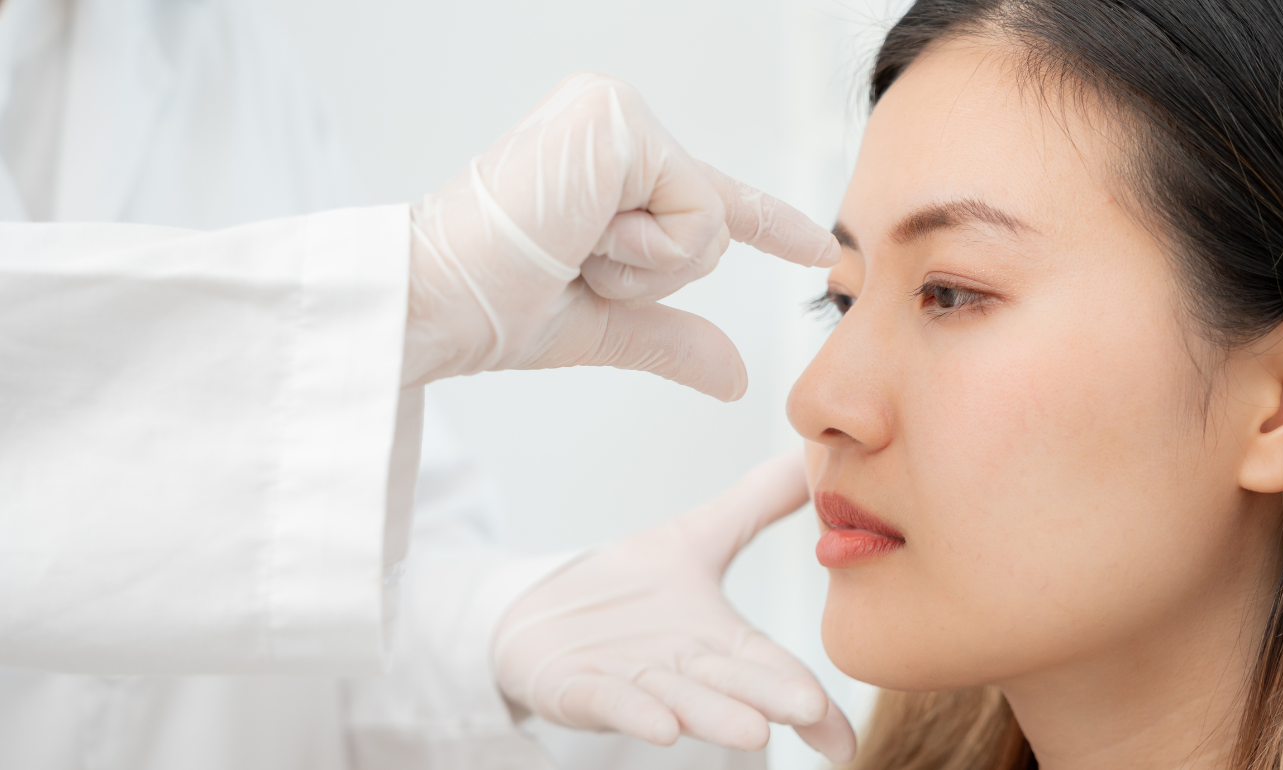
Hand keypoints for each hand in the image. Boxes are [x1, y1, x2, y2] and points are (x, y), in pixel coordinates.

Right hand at [403, 73, 839, 396]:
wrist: (435, 303)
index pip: (708, 201)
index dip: (770, 225)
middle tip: (571, 263)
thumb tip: (734, 376)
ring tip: (568, 248)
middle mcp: (615, 122)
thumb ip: (671, 336)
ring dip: (642, 266)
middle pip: (711, 223)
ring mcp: (614, 112)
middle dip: (652, 274)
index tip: (818, 249)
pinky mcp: (615, 119)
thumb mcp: (603, 324)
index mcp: (609, 162)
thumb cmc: (495, 308)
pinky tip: (580, 235)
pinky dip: (642, 251)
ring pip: (705, 220)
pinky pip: (690, 213)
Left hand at [492, 450, 856, 762]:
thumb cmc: (625, 586)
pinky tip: (663, 727)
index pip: (775, 670)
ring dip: (713, 715)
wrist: (542, 608)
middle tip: (810, 708)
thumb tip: (814, 455)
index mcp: (719, 642)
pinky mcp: (582, 689)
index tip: (846, 737)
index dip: (811, 701)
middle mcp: (685, 671)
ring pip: (680, 701)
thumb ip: (761, 502)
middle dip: (771, 698)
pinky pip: (611, 702)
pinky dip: (636, 713)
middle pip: (735, 685)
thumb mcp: (698, 536)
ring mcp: (635, 683)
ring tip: (751, 732)